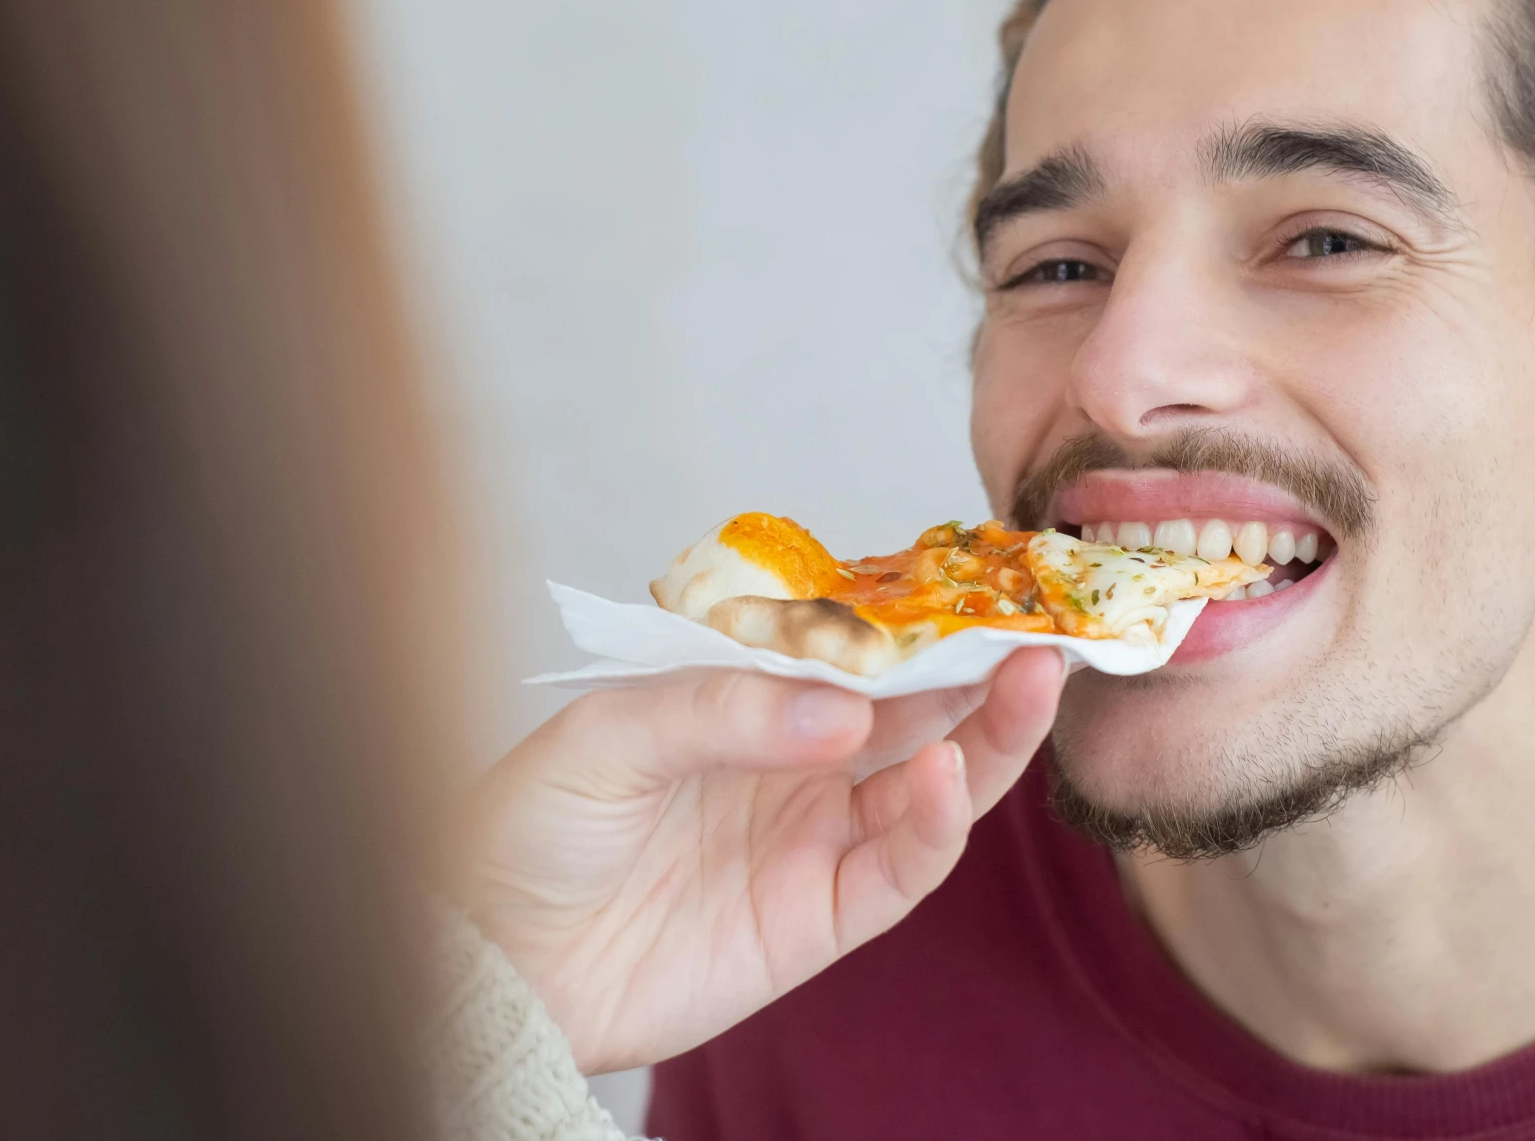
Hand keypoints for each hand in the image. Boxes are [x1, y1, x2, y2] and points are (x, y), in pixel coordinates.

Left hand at [450, 648, 1065, 1074]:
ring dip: (988, 735)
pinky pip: (900, 869)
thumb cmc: (527, 827)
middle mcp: (796, 761)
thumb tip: (845, 712)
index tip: (989, 574)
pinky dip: (937, 826)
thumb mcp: (608, 735)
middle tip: (1045, 624)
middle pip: (917, 707)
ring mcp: (814, 838)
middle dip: (985, 665)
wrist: (488, 960)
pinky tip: (951, 776)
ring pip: (933, 783)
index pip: (856, 647)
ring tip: (1030, 681)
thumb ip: (724, 711)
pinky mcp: (819, 917)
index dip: (924, 614)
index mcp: (748, 697)